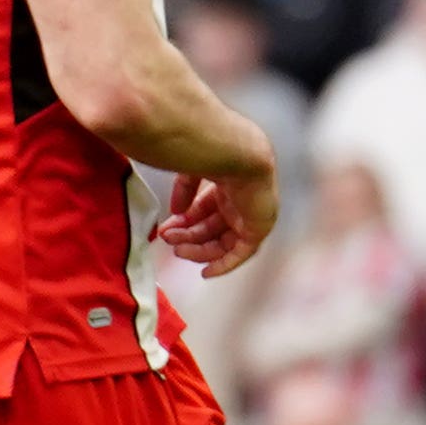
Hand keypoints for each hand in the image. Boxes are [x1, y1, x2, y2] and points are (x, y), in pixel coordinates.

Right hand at [157, 161, 278, 275]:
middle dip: (189, 236)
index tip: (166, 229)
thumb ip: (184, 191)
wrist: (238, 152)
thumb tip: (175, 212)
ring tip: (178, 250)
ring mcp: (251, 214)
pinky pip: (242, 253)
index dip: (185, 221)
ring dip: (200, 249)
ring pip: (224, 241)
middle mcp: (240, 199)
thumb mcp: (192, 171)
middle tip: (170, 241)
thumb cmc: (216, 153)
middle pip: (213, 227)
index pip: (205, 209)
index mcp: (227, 182)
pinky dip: (225, 264)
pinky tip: (206, 272)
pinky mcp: (259, 228)